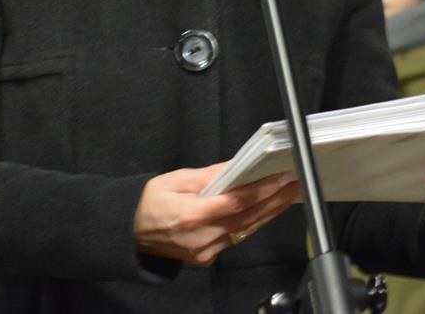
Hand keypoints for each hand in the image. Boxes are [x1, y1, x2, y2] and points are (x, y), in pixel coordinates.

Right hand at [134, 164, 300, 266]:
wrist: (130, 233)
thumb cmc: (150, 201)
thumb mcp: (177, 179)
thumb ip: (209, 176)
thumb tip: (237, 166)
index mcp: (193, 215)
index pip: (237, 201)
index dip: (262, 190)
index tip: (281, 179)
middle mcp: (203, 237)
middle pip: (248, 218)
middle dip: (274, 201)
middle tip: (293, 185)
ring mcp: (207, 251)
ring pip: (245, 230)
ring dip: (268, 213)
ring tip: (287, 196)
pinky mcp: (208, 258)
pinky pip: (235, 238)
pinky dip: (251, 224)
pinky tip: (264, 212)